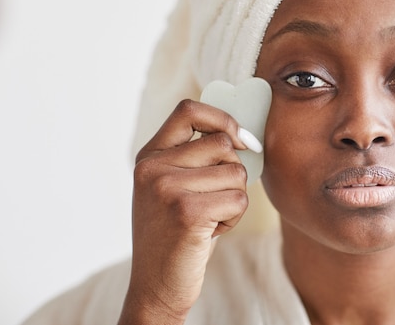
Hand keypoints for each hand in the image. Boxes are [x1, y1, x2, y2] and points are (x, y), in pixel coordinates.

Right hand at [119, 99, 249, 323]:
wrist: (156, 285)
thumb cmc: (175, 234)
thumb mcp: (173, 188)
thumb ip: (196, 158)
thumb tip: (246, 135)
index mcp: (149, 156)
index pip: (188, 110)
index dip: (222, 118)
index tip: (241, 139)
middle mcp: (152, 167)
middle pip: (223, 144)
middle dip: (233, 173)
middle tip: (215, 200)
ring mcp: (167, 188)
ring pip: (236, 172)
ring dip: (234, 198)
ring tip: (210, 218)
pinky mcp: (187, 212)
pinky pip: (239, 199)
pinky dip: (234, 217)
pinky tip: (212, 231)